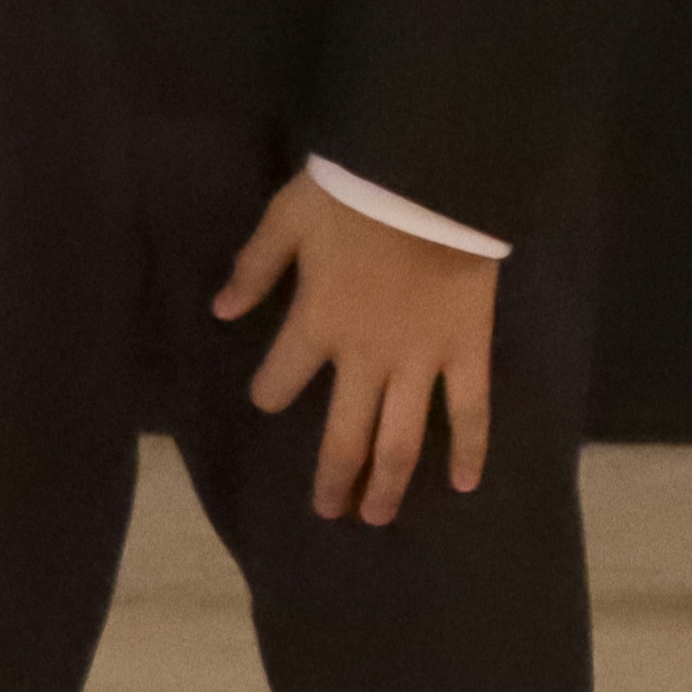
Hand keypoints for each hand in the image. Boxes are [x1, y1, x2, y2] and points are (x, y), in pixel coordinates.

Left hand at [214, 171, 500, 526]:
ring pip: (400, 439)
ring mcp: (419, 361)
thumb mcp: (288, 218)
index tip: (268, 396)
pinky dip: (469, 449)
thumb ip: (256, 267)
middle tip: (330, 511)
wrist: (432, 174)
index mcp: (316, 324)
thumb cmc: (357, 190)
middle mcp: (364, 358)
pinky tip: (464, 484)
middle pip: (343, 435)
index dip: (269, 391)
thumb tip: (221, 311)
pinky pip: (470, 409)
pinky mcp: (467, 349)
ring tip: (378, 517)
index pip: (279, 380)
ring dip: (387, 483)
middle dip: (334, 478)